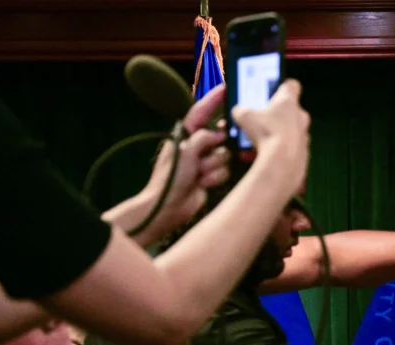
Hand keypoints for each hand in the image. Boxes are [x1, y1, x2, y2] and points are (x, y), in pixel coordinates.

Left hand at [142, 85, 230, 233]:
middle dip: (216, 147)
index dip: (212, 100)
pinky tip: (203, 184)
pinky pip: (225, 171)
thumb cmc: (171, 177)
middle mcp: (197, 146)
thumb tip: (219, 136)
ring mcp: (205, 162)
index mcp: (185, 135)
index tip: (225, 88)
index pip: (201, 113)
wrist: (169, 206)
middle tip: (208, 154)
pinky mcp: (213, 176)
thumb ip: (203, 137)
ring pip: (224, 156)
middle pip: (219, 136)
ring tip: (199, 175)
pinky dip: (215, 178)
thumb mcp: (184, 151)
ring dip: (213, 167)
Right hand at [232, 80, 310, 188]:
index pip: (292, 85)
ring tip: (261, 143)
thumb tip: (239, 112)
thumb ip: (242, 111)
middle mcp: (301, 116)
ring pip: (291, 131)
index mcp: (289, 101)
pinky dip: (280, 151)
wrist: (282, 163)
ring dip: (278, 134)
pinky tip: (267, 156)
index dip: (282, 87)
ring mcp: (305, 135)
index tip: (274, 92)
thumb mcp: (245, 117)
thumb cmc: (266, 133)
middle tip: (263, 121)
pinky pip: (290, 148)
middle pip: (290, 110)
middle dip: (277, 115)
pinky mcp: (305, 152)